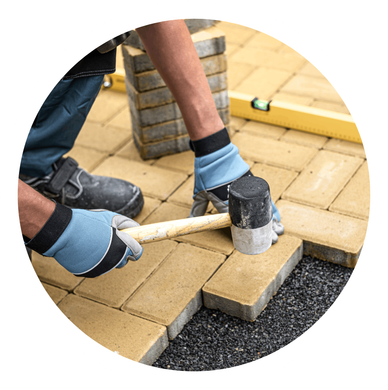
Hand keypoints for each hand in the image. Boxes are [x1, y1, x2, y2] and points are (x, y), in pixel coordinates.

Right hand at [26, 204, 142, 276]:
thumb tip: (136, 228)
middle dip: (121, 251)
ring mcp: (102, 268)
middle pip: (124, 260)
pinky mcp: (90, 273)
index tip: (131, 242)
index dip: (135, 247)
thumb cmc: (89, 223)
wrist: (64, 232)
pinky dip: (96, 260)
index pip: (137, 252)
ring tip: (97, 243)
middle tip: (111, 241)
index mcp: (122, 247)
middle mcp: (114, 260)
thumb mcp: (111, 218)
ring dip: (108, 256)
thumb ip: (126, 224)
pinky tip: (88, 250)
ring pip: (111, 264)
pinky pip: (98, 267)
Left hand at [189, 131, 283, 243]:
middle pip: (254, 217)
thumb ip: (198, 207)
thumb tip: (191, 220)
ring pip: (262, 208)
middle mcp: (238, 198)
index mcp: (224, 202)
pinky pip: (264, 197)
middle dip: (265, 230)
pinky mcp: (253, 182)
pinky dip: (271, 207)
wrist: (215, 153)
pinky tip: (277, 216)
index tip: (254, 241)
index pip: (236, 222)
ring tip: (279, 230)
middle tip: (274, 240)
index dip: (246, 232)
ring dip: (272, 220)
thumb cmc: (206, 173)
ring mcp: (248, 189)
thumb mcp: (200, 191)